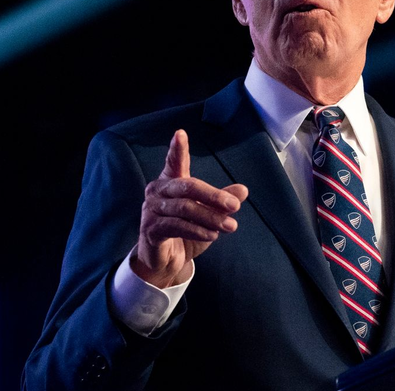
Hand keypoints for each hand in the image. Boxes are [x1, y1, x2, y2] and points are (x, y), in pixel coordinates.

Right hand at [133, 129, 248, 287]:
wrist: (166, 262)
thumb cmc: (185, 232)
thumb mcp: (207, 216)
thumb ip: (221, 202)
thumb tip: (243, 190)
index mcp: (170, 182)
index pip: (174, 162)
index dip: (177, 149)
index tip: (180, 133)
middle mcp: (158, 192)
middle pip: (187, 186)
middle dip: (213, 196)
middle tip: (235, 206)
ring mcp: (152, 210)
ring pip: (185, 208)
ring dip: (210, 218)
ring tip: (230, 226)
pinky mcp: (151, 229)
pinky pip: (176, 226)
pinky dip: (197, 230)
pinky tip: (212, 235)